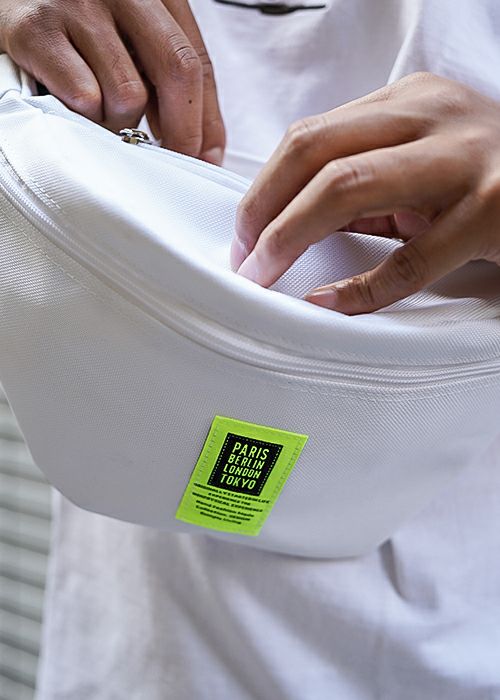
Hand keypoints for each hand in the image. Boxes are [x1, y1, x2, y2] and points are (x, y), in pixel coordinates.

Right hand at [0, 0, 224, 162]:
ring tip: (101, 113)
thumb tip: (207, 148)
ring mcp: (78, 6)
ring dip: (119, 121)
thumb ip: (168, 83)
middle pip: (176, 69)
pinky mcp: (38, 30)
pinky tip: (72, 103)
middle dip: (182, 129)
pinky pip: (84, 97)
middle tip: (173, 158)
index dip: (207, 118)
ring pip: (128, 93)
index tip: (205, 156)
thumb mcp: (132, 41)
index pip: (197, 60)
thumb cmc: (76, 26)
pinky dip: (84, 115)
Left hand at [233, 72, 499, 313]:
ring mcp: (463, 161)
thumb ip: (364, 182)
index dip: (262, 187)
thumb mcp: (421, 164)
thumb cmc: (487, 176)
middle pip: (314, 153)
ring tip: (264, 274)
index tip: (242, 232)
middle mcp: (430, 118)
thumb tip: (289, 220)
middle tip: (243, 257)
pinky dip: (359, 288)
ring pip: (347, 187)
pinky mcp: (490, 211)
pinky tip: (328, 303)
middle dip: (262, 210)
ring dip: (289, 236)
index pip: (308, 137)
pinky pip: (409, 258)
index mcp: (407, 102)